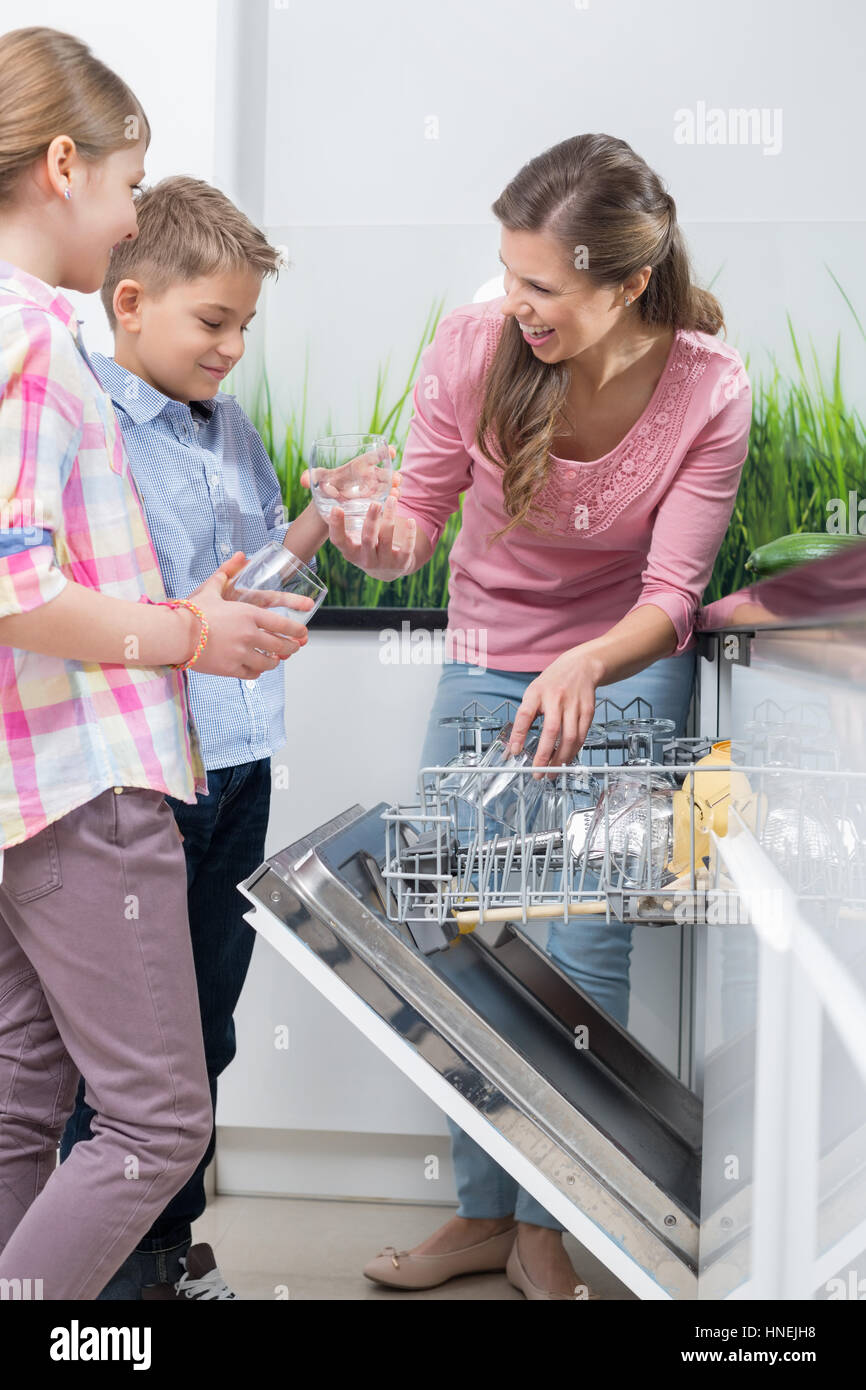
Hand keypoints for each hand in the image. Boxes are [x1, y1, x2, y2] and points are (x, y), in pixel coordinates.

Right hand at [186, 552, 309, 678]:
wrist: (173, 634)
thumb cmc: (191, 610)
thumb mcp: (211, 589)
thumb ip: (227, 573)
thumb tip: (240, 556)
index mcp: (249, 614)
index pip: (283, 625)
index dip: (297, 631)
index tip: (303, 633)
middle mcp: (249, 635)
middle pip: (280, 646)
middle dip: (291, 647)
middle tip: (295, 648)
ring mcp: (241, 653)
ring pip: (268, 662)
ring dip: (275, 661)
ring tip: (276, 659)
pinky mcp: (230, 669)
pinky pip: (252, 673)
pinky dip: (257, 671)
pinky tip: (257, 668)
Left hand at [299, 446, 399, 495]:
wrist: (331, 505)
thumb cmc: (328, 485)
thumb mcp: (321, 480)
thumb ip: (312, 476)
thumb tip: (303, 480)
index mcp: (361, 465)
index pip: (375, 455)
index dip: (385, 451)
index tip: (391, 450)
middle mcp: (371, 476)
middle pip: (386, 472)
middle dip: (393, 474)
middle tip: (395, 479)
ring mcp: (376, 490)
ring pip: (389, 486)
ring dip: (395, 488)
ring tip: (396, 491)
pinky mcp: (377, 503)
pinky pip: (387, 500)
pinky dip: (392, 500)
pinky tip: (393, 502)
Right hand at [326, 493, 416, 579]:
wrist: (387, 570)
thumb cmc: (366, 546)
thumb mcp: (355, 539)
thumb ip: (350, 520)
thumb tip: (346, 487)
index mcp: (350, 552)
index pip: (339, 540)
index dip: (336, 525)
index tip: (336, 508)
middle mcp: (366, 559)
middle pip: (367, 538)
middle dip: (371, 520)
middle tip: (374, 503)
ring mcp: (384, 562)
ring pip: (387, 539)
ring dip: (390, 518)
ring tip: (392, 499)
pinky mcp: (401, 563)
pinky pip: (407, 548)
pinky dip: (409, 534)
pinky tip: (411, 520)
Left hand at [508, 647, 605, 771]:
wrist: (581, 666)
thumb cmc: (553, 682)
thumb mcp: (533, 692)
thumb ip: (525, 716)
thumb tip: (515, 744)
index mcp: (537, 692)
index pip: (525, 714)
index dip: (519, 734)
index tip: (515, 752)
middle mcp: (556, 698)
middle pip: (551, 730)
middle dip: (544, 755)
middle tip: (537, 772)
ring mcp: (574, 704)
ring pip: (570, 737)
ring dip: (561, 758)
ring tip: (552, 771)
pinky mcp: (588, 710)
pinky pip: (582, 736)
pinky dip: (574, 751)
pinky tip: (566, 759)